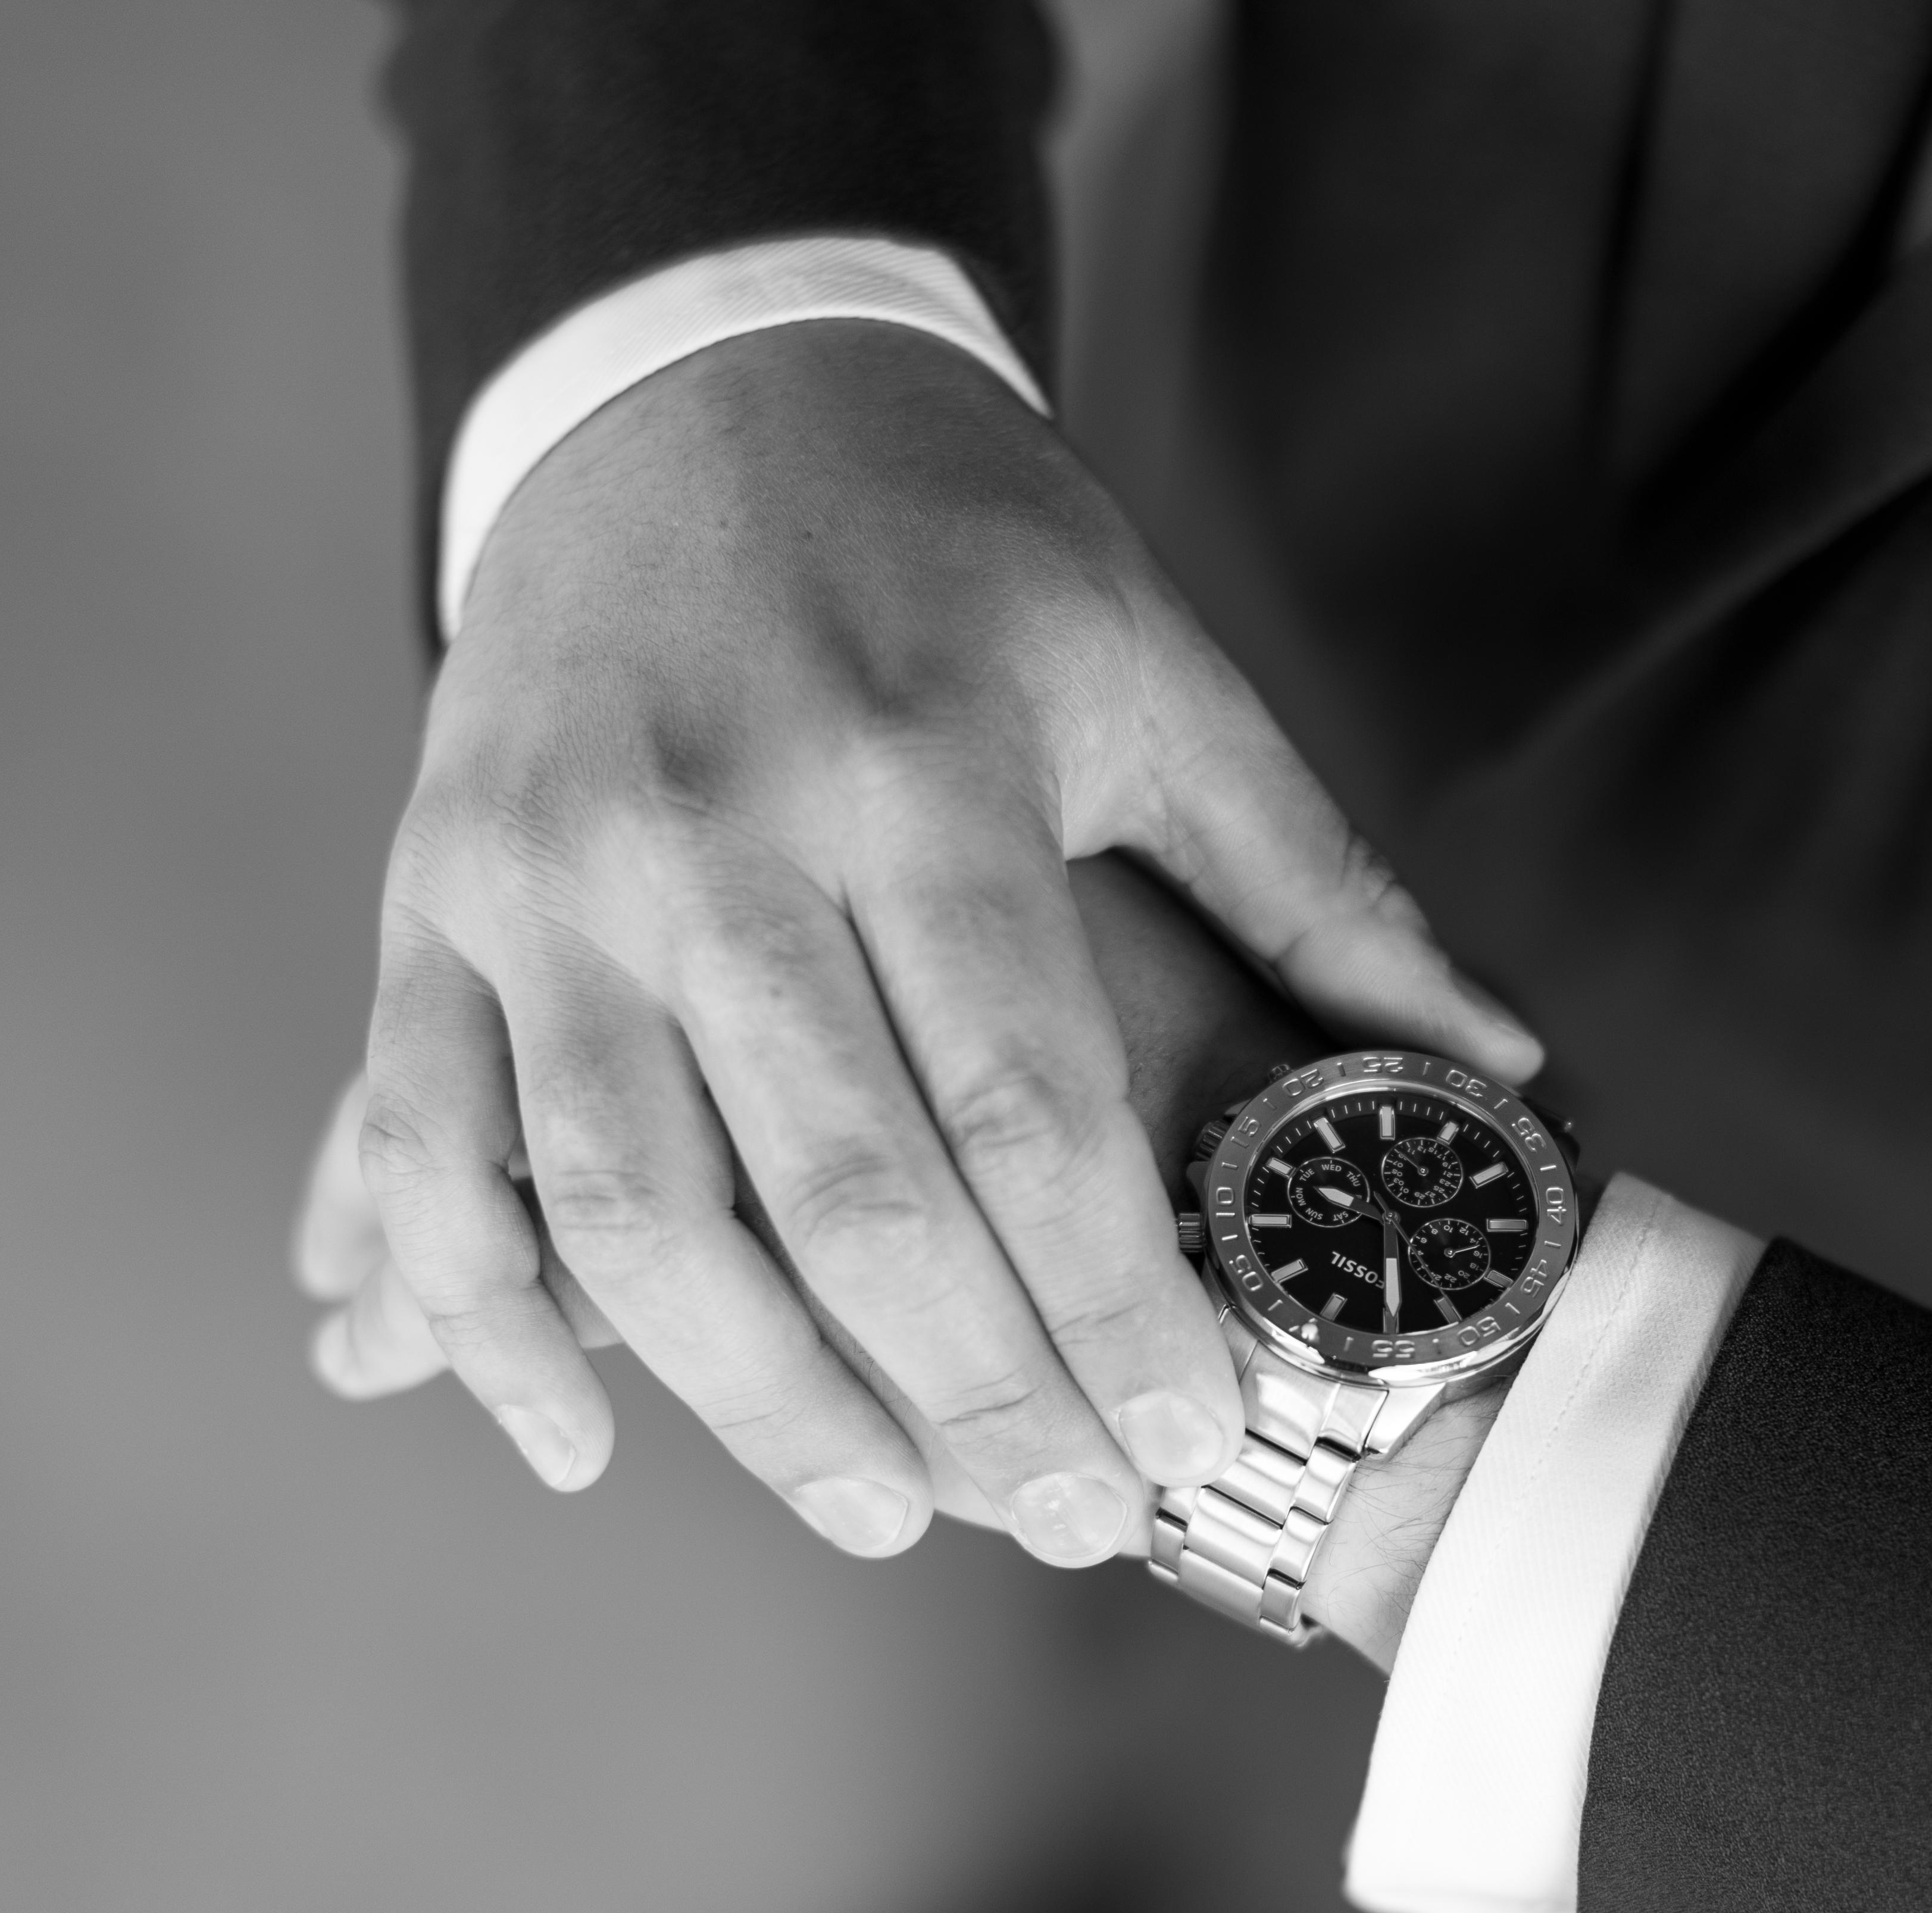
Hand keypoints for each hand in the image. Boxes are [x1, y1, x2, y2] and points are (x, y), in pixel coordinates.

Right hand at [344, 320, 1536, 1565]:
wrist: (698, 373)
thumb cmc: (961, 544)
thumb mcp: (1156, 668)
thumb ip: (1317, 884)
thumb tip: (1499, 1065)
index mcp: (919, 769)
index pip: (1031, 1112)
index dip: (1115, 1309)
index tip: (1197, 1444)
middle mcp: (714, 829)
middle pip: (846, 1198)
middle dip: (973, 1400)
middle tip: (1069, 1520)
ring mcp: (547, 871)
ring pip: (634, 1212)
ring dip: (760, 1405)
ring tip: (885, 1511)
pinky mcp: (436, 895)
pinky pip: (432, 1148)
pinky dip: (484, 1318)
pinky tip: (584, 1444)